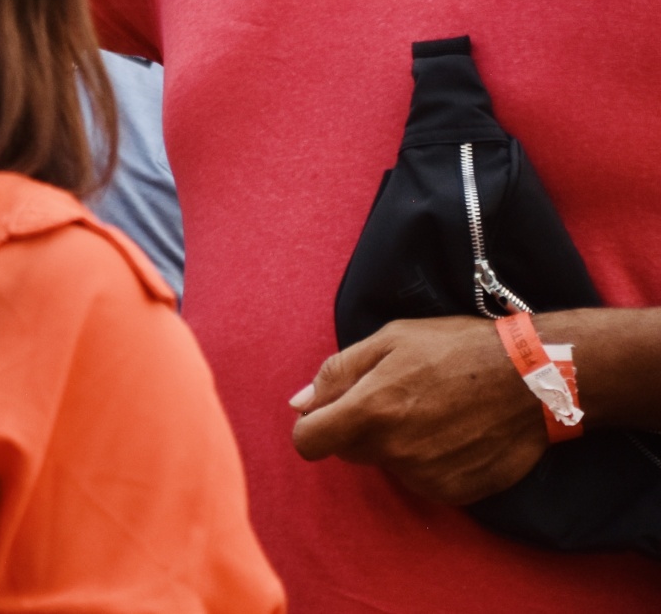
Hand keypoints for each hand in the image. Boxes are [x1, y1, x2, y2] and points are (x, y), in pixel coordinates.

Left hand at [291, 316, 548, 503]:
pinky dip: (428, 460)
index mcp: (370, 411)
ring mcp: (427, 476)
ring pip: (387, 464)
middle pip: (348, 450)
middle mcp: (394, 451)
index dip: (312, 425)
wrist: (533, 379)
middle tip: (395, 395)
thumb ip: (337, 373)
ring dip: (396, 443)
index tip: (328, 412)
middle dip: (358, 426)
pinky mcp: (456, 492)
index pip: (308, 441)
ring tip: (432, 409)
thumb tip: (299, 403)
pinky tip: (453, 431)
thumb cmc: (457, 349)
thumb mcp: (389, 340)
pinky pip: (421, 479)